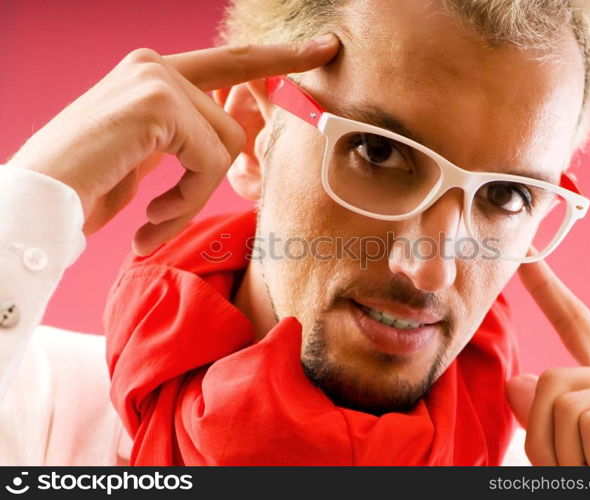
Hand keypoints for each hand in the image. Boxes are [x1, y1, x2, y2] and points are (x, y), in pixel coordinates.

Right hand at [8, 36, 338, 254]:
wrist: (35, 203)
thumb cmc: (86, 186)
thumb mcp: (146, 155)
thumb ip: (186, 137)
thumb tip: (231, 142)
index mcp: (155, 73)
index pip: (232, 62)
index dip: (280, 58)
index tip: (324, 48)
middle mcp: (156, 64)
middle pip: (233, 127)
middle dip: (214, 180)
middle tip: (165, 216)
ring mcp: (156, 78)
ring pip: (224, 149)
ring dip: (191, 198)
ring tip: (152, 221)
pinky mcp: (157, 102)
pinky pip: (208, 163)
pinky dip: (185, 201)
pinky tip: (149, 219)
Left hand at [506, 254, 589, 465]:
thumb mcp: (571, 457)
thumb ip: (546, 419)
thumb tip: (518, 382)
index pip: (578, 328)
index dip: (549, 292)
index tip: (525, 259)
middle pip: (550, 379)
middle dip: (543, 438)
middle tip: (578, 470)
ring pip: (561, 400)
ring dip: (565, 456)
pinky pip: (587, 420)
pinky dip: (586, 461)